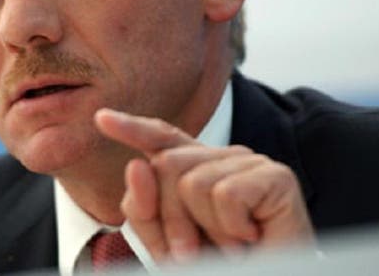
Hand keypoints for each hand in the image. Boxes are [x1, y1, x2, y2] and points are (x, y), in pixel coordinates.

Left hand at [94, 108, 314, 261]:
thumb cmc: (223, 268)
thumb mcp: (169, 245)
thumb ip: (145, 209)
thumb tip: (137, 165)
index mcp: (198, 170)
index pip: (163, 140)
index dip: (133, 128)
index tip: (102, 118)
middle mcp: (224, 158)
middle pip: (166, 165)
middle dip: (171, 220)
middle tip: (197, 253)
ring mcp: (251, 164)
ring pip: (193, 183)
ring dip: (206, 230)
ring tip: (231, 247)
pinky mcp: (276, 177)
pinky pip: (226, 194)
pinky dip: (232, 229)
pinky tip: (251, 238)